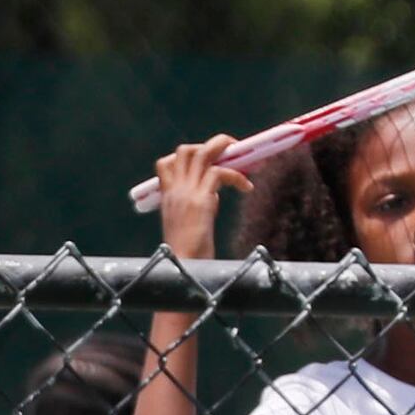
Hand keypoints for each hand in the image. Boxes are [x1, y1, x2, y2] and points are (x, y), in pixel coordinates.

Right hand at [151, 136, 239, 262]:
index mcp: (167, 197)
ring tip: (245, 157)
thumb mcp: (185, 225)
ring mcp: (186, 194)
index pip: (166, 162)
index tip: (209, 162)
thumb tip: (213, 195)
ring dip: (226, 149)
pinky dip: (238, 177)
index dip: (188, 156)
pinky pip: (221, 173)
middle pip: (186, 150)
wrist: (182, 269)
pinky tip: (247, 189)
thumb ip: (195, 206)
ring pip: (203, 153)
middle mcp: (175, 191)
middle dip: (211, 145)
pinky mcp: (201, 200)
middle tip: (232, 152)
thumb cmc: (186, 255)